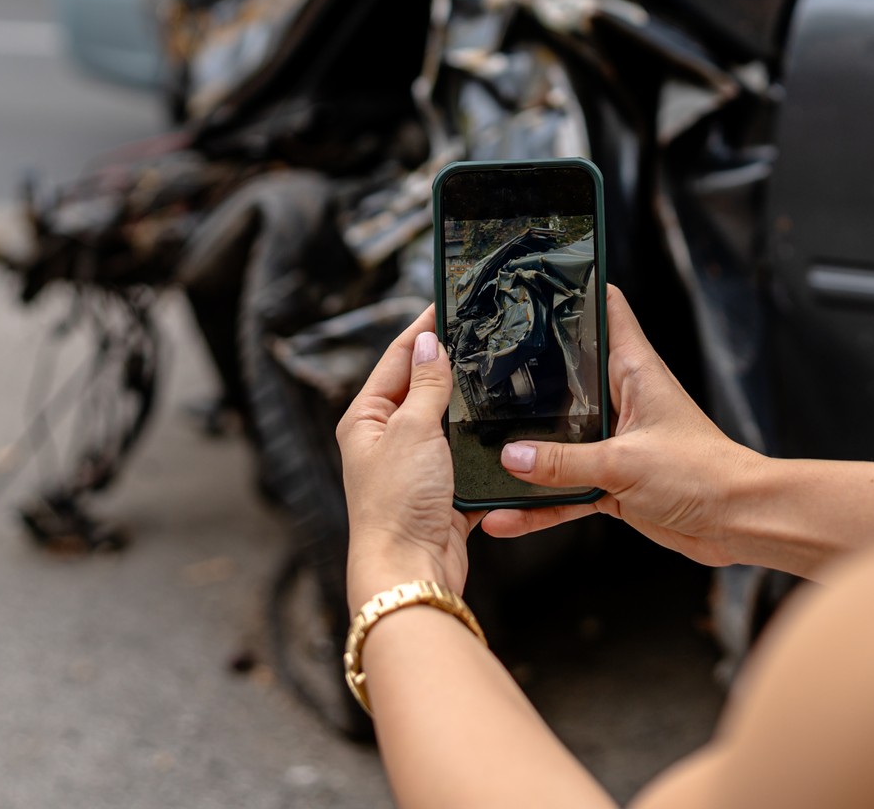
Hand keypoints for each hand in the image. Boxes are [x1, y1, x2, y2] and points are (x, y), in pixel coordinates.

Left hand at [337, 306, 480, 609]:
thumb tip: (429, 344)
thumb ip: (426, 385)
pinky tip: (506, 432)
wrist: (411, 571)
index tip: (448, 303)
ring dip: (469, 408)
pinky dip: (483, 449)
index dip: (423, 330)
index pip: (397, 359)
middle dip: (451, 365)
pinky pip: (466, 461)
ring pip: (448, 424)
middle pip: (423, 389)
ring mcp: (415, 468)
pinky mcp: (443, 494)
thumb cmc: (398, 503)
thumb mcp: (412, 430)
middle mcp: (387, 441)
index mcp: (366, 419)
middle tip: (483, 334)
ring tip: (501, 374)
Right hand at [481, 286, 762, 566]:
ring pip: (561, 439)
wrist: (738, 520)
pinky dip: (540, 504)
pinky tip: (508, 516)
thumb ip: (564, 462)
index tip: (536, 278)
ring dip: (528, 455)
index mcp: (634, 370)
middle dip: (527, 377)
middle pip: (568, 376)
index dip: (577, 289)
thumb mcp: (625, 463)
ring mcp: (616, 441)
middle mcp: (622, 399)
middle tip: (480, 368)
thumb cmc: (704, 472)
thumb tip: (513, 456)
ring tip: (481, 456)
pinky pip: (566, 488)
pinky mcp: (614, 480)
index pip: (606, 310)